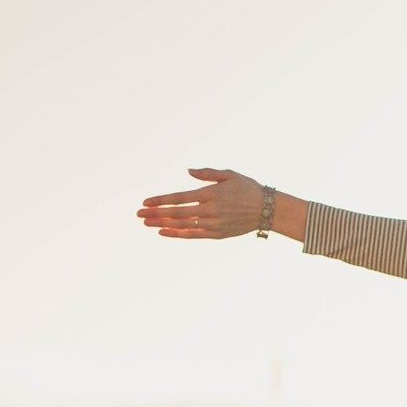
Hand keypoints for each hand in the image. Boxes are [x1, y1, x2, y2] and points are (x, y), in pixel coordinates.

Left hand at [135, 167, 267, 237]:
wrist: (268, 210)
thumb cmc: (248, 188)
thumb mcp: (229, 175)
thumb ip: (208, 173)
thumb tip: (188, 172)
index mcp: (212, 194)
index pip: (180, 197)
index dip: (161, 200)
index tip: (146, 202)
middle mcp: (211, 210)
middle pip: (177, 213)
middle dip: (156, 214)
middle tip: (139, 214)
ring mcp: (214, 224)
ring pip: (183, 225)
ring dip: (163, 224)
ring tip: (147, 223)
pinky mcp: (218, 234)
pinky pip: (194, 235)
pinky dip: (178, 234)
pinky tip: (164, 232)